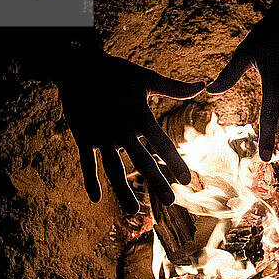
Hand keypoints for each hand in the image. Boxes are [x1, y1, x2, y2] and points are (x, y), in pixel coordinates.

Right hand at [59, 49, 203, 213]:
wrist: (76, 66)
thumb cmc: (116, 72)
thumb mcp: (145, 78)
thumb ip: (174, 88)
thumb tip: (202, 85)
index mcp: (139, 116)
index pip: (162, 143)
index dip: (175, 162)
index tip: (188, 180)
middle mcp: (121, 129)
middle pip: (141, 161)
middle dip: (156, 182)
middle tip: (170, 202)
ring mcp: (100, 135)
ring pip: (113, 168)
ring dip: (123, 191)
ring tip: (134, 211)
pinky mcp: (83, 137)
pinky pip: (86, 163)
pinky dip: (90, 180)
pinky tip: (96, 199)